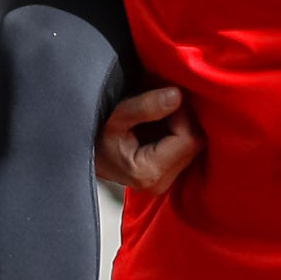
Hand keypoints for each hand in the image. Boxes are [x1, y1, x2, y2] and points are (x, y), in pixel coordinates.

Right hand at [95, 84, 202, 198]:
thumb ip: (145, 106)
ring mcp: (166, 182)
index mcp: (148, 174)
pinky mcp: (169, 176)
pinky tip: (162, 123)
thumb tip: (177, 95)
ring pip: (193, 145)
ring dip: (182, 123)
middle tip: (162, 101)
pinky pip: (187, 149)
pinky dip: (180, 131)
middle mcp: (160, 184)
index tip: (166, 96)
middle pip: (194, 143)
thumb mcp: (116, 117)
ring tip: (160, 111)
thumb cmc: (95, 137)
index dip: (181, 114)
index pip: (187, 139)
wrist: (87, 153)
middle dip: (183, 118)